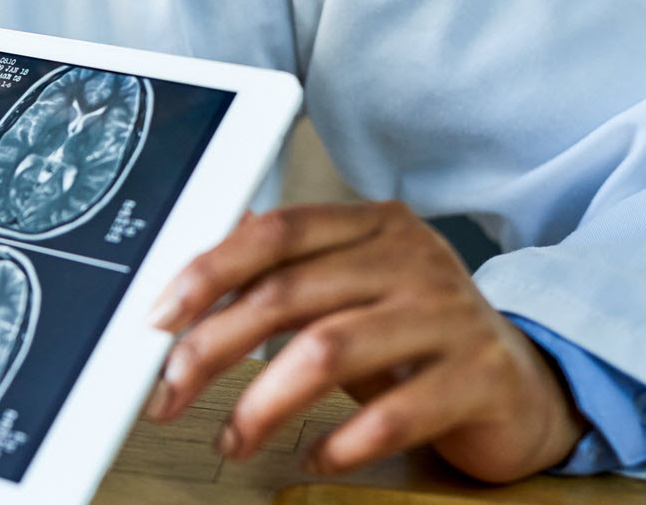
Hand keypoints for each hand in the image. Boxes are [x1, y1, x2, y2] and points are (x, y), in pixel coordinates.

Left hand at [143, 201, 584, 481]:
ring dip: (262, 403)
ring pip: (328, 351)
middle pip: (287, 295)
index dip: (209, 271)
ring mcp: (449, 316)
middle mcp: (411, 261)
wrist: (524, 384)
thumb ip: (281, 276)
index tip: (158, 316)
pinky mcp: (478, 377)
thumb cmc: (416, 335)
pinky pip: (392, 414)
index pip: (276, 231)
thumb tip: (187, 281)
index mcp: (372, 227)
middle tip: (169, 392)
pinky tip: (312, 455)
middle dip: (211, 347)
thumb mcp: (349, 290)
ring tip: (232, 440)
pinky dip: (339, 442)